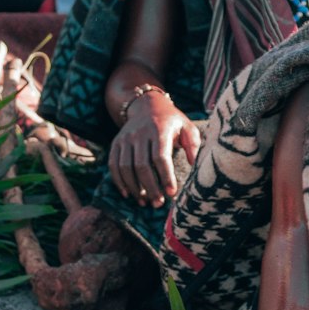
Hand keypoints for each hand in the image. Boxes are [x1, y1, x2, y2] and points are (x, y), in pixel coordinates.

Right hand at [108, 92, 200, 206]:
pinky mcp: (116, 143)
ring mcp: (125, 138)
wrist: (147, 105)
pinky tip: (128, 194)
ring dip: (134, 188)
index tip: (172, 193)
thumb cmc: (172, 121)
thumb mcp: (187, 127)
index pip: (160, 157)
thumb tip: (195, 165)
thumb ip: (193, 145)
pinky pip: (113, 165)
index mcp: (159, 129)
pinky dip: (119, 182)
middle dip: (150, 188)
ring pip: (126, 167)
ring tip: (145, 202)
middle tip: (159, 204)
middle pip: (142, 166)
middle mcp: (139, 133)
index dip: (166, 177)